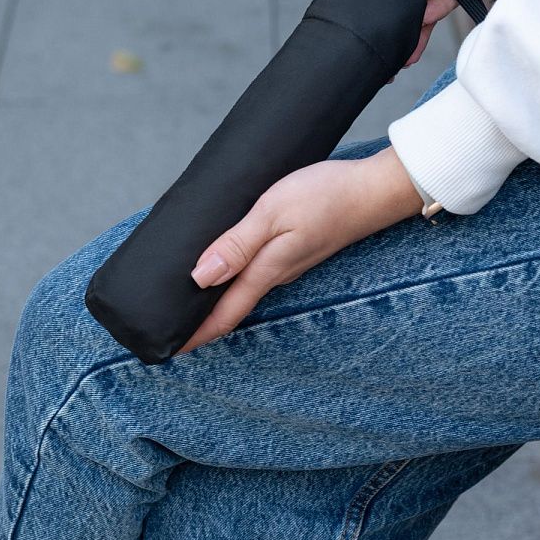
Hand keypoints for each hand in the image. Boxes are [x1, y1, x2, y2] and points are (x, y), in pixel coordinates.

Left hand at [176, 146, 423, 353]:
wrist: (375, 190)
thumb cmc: (326, 196)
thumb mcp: (273, 213)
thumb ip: (237, 244)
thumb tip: (200, 278)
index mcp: (267, 271)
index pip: (224, 314)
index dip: (194, 335)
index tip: (165, 350)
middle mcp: (277, 274)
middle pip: (232, 307)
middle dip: (200, 320)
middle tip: (166, 326)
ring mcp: (289, 263)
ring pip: (245, 288)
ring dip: (217, 297)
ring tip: (188, 296)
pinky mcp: (297, 248)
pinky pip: (258, 270)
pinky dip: (235, 275)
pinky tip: (227, 263)